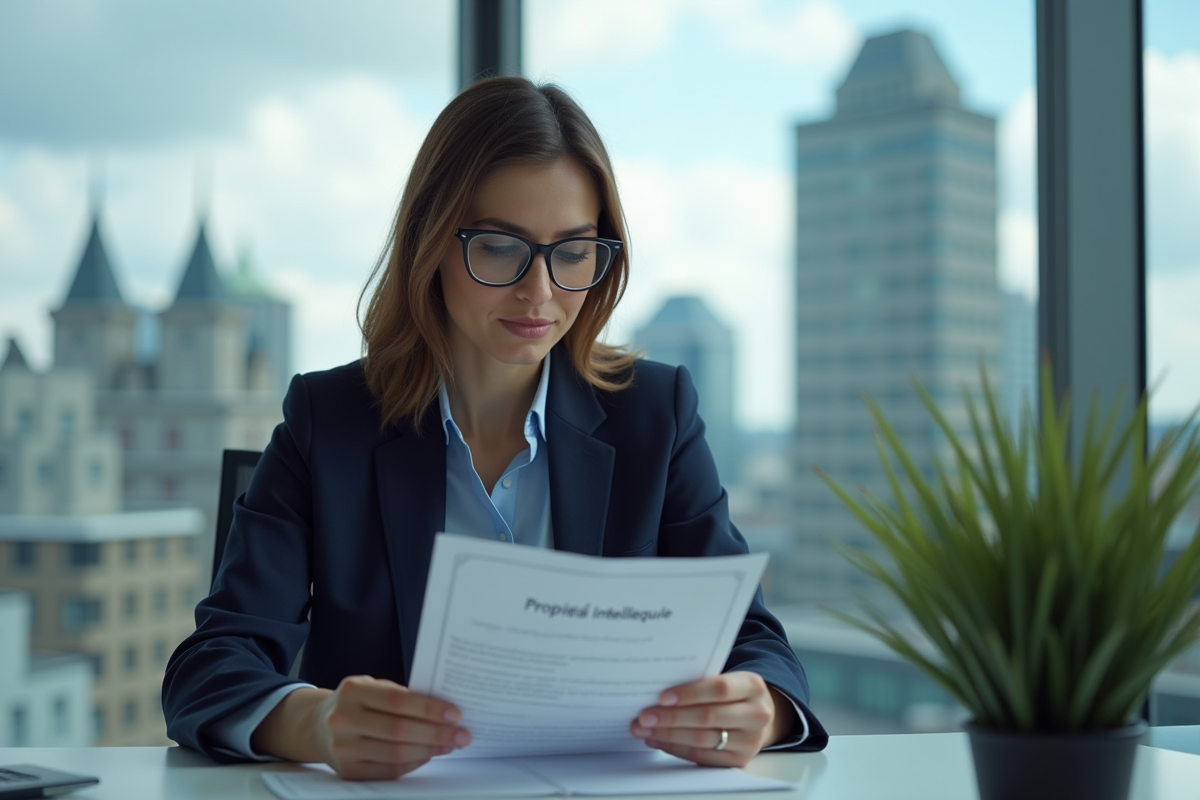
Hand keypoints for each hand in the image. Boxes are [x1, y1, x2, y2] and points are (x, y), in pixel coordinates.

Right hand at [254, 676, 470, 780]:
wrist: (317, 725)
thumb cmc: (356, 702)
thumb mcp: (371, 686)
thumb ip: (401, 695)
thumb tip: (444, 711)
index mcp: (352, 691)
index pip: (398, 701)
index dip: (429, 708)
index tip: (456, 713)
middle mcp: (343, 720)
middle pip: (399, 731)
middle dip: (437, 734)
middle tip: (462, 735)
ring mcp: (342, 748)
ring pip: (396, 754)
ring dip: (430, 750)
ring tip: (449, 745)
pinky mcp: (347, 771)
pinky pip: (389, 771)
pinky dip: (414, 763)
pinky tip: (428, 755)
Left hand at [629, 672, 796, 766]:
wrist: (759, 714)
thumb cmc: (734, 693)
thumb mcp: (728, 679)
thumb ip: (702, 682)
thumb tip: (659, 692)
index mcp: (753, 686)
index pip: (719, 689)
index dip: (690, 693)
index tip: (662, 697)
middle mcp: (756, 715)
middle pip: (708, 717)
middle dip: (671, 717)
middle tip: (644, 716)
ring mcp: (749, 741)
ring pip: (702, 739)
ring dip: (668, 735)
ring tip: (645, 729)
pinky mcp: (739, 760)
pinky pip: (701, 756)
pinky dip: (676, 748)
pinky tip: (659, 740)